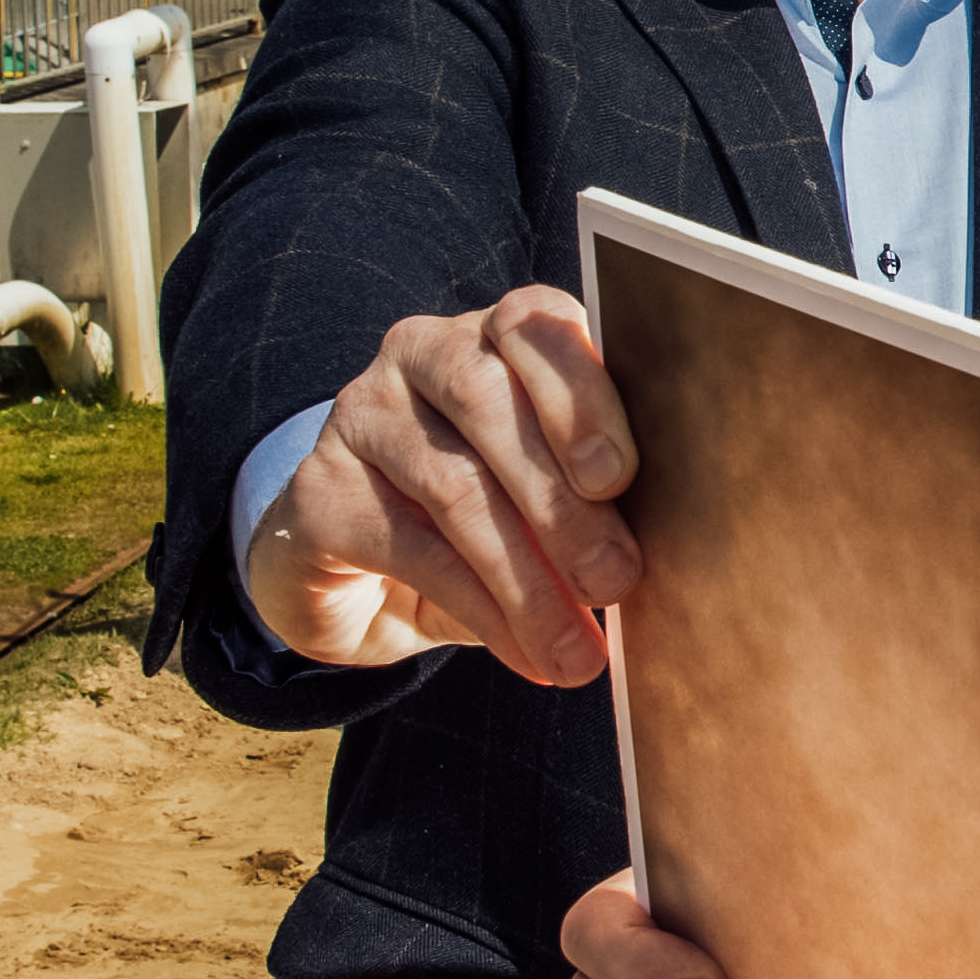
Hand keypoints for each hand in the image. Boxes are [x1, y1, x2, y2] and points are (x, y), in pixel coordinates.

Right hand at [244, 285, 642, 682]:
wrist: (366, 580)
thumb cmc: (489, 521)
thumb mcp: (548, 501)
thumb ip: (594, 500)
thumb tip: (658, 558)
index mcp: (495, 336)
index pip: (534, 323)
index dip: (579, 393)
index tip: (618, 476)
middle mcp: (421, 353)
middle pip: (489, 402)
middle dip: (561, 502)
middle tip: (615, 581)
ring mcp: (361, 414)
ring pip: (454, 486)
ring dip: (527, 579)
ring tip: (577, 648)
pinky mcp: (321, 489)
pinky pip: (411, 549)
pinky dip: (481, 612)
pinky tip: (527, 655)